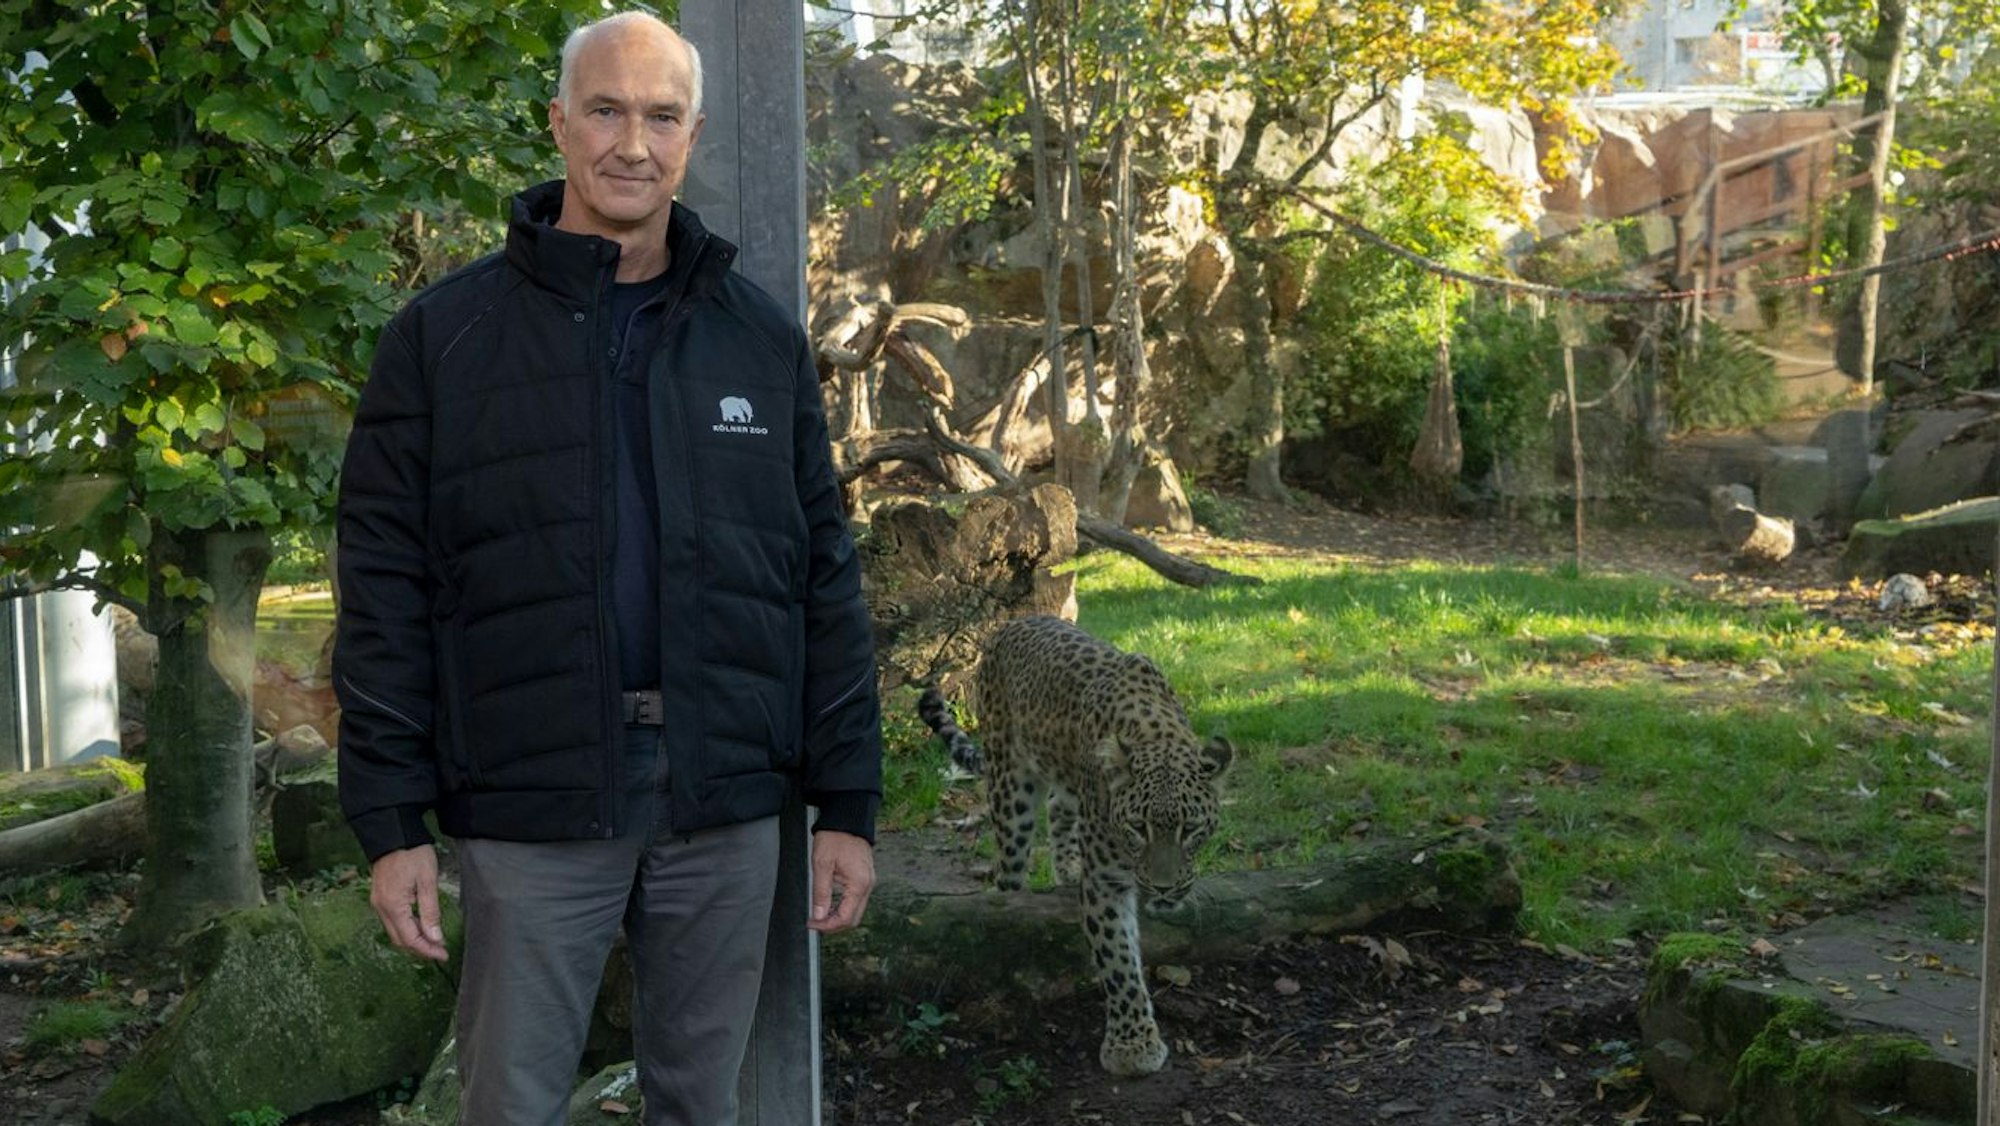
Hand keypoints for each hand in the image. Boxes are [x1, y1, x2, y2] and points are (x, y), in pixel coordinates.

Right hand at [369, 844, 448, 961]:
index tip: (443, 954)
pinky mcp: (380, 897)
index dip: (427, 950)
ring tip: (433, 941)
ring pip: (395, 931)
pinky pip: (392, 921)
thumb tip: (435, 938)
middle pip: (400, 939)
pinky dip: (406, 928)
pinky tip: (420, 926)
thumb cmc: (412, 853)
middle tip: (440, 951)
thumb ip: (430, 911)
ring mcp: (378, 902)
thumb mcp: (427, 881)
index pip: (410, 938)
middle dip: (420, 948)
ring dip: (413, 939)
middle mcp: (381, 907)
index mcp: (393, 905)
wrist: (394, 832)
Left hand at [808, 830, 874, 933]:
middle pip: (853, 919)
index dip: (827, 926)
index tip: (812, 923)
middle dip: (833, 925)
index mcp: (859, 884)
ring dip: (838, 917)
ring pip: (855, 911)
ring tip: (819, 914)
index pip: (845, 917)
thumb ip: (821, 893)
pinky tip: (830, 905)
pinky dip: (843, 907)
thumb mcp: (822, 865)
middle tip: (814, 922)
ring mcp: (868, 882)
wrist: (847, 819)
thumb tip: (819, 915)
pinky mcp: (865, 878)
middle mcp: (867, 886)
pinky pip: (856, 900)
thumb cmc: (834, 837)